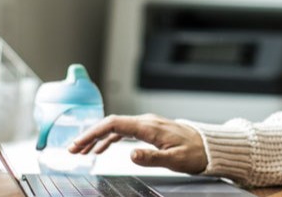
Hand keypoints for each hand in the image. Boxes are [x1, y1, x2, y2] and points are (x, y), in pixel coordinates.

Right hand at [67, 113, 208, 173]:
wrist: (209, 147)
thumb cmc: (195, 153)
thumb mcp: (175, 160)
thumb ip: (152, 157)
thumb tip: (130, 154)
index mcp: (149, 127)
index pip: (113, 124)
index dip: (93, 132)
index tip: (78, 143)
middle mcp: (146, 122)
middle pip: (110, 124)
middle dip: (89, 136)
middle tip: (72, 149)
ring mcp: (147, 124)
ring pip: (115, 128)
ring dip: (96, 138)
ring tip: (81, 151)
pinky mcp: (149, 130)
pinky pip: (123, 131)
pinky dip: (109, 139)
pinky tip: (101, 149)